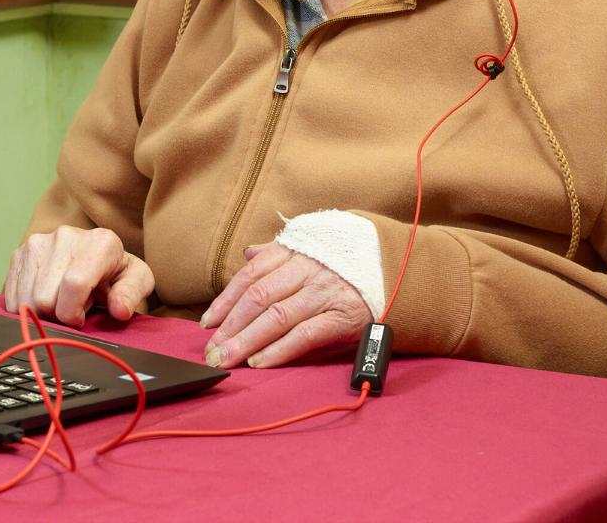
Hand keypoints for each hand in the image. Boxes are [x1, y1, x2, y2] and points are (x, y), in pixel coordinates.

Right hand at [3, 225, 154, 326]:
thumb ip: (131, 295)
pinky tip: (44, 297)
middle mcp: (66, 235)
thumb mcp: (136, 282)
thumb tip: (119, 310)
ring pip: (25, 299)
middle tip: (72, 309)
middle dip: (57, 315)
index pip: (74, 285)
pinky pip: (11, 296)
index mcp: (100, 242)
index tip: (81, 319)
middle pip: (45, 298)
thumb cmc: (116, 273)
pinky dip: (25, 307)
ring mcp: (39, 242)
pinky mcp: (19, 252)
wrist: (96, 255)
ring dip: (41, 312)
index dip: (73, 314)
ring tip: (60, 301)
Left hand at [199, 242, 370, 368]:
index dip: (226, 299)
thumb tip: (248, 255)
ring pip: (276, 317)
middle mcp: (307, 269)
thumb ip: (278, 253)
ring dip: (246, 341)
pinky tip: (260, 362)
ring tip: (227, 359)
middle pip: (259, 298)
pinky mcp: (344, 317)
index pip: (251, 276)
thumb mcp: (314, 245)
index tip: (207, 322)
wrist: (399, 266)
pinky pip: (305, 335)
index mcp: (296, 251)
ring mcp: (325, 292)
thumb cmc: (349, 259)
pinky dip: (279, 350)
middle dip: (230, 326)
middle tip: (211, 350)